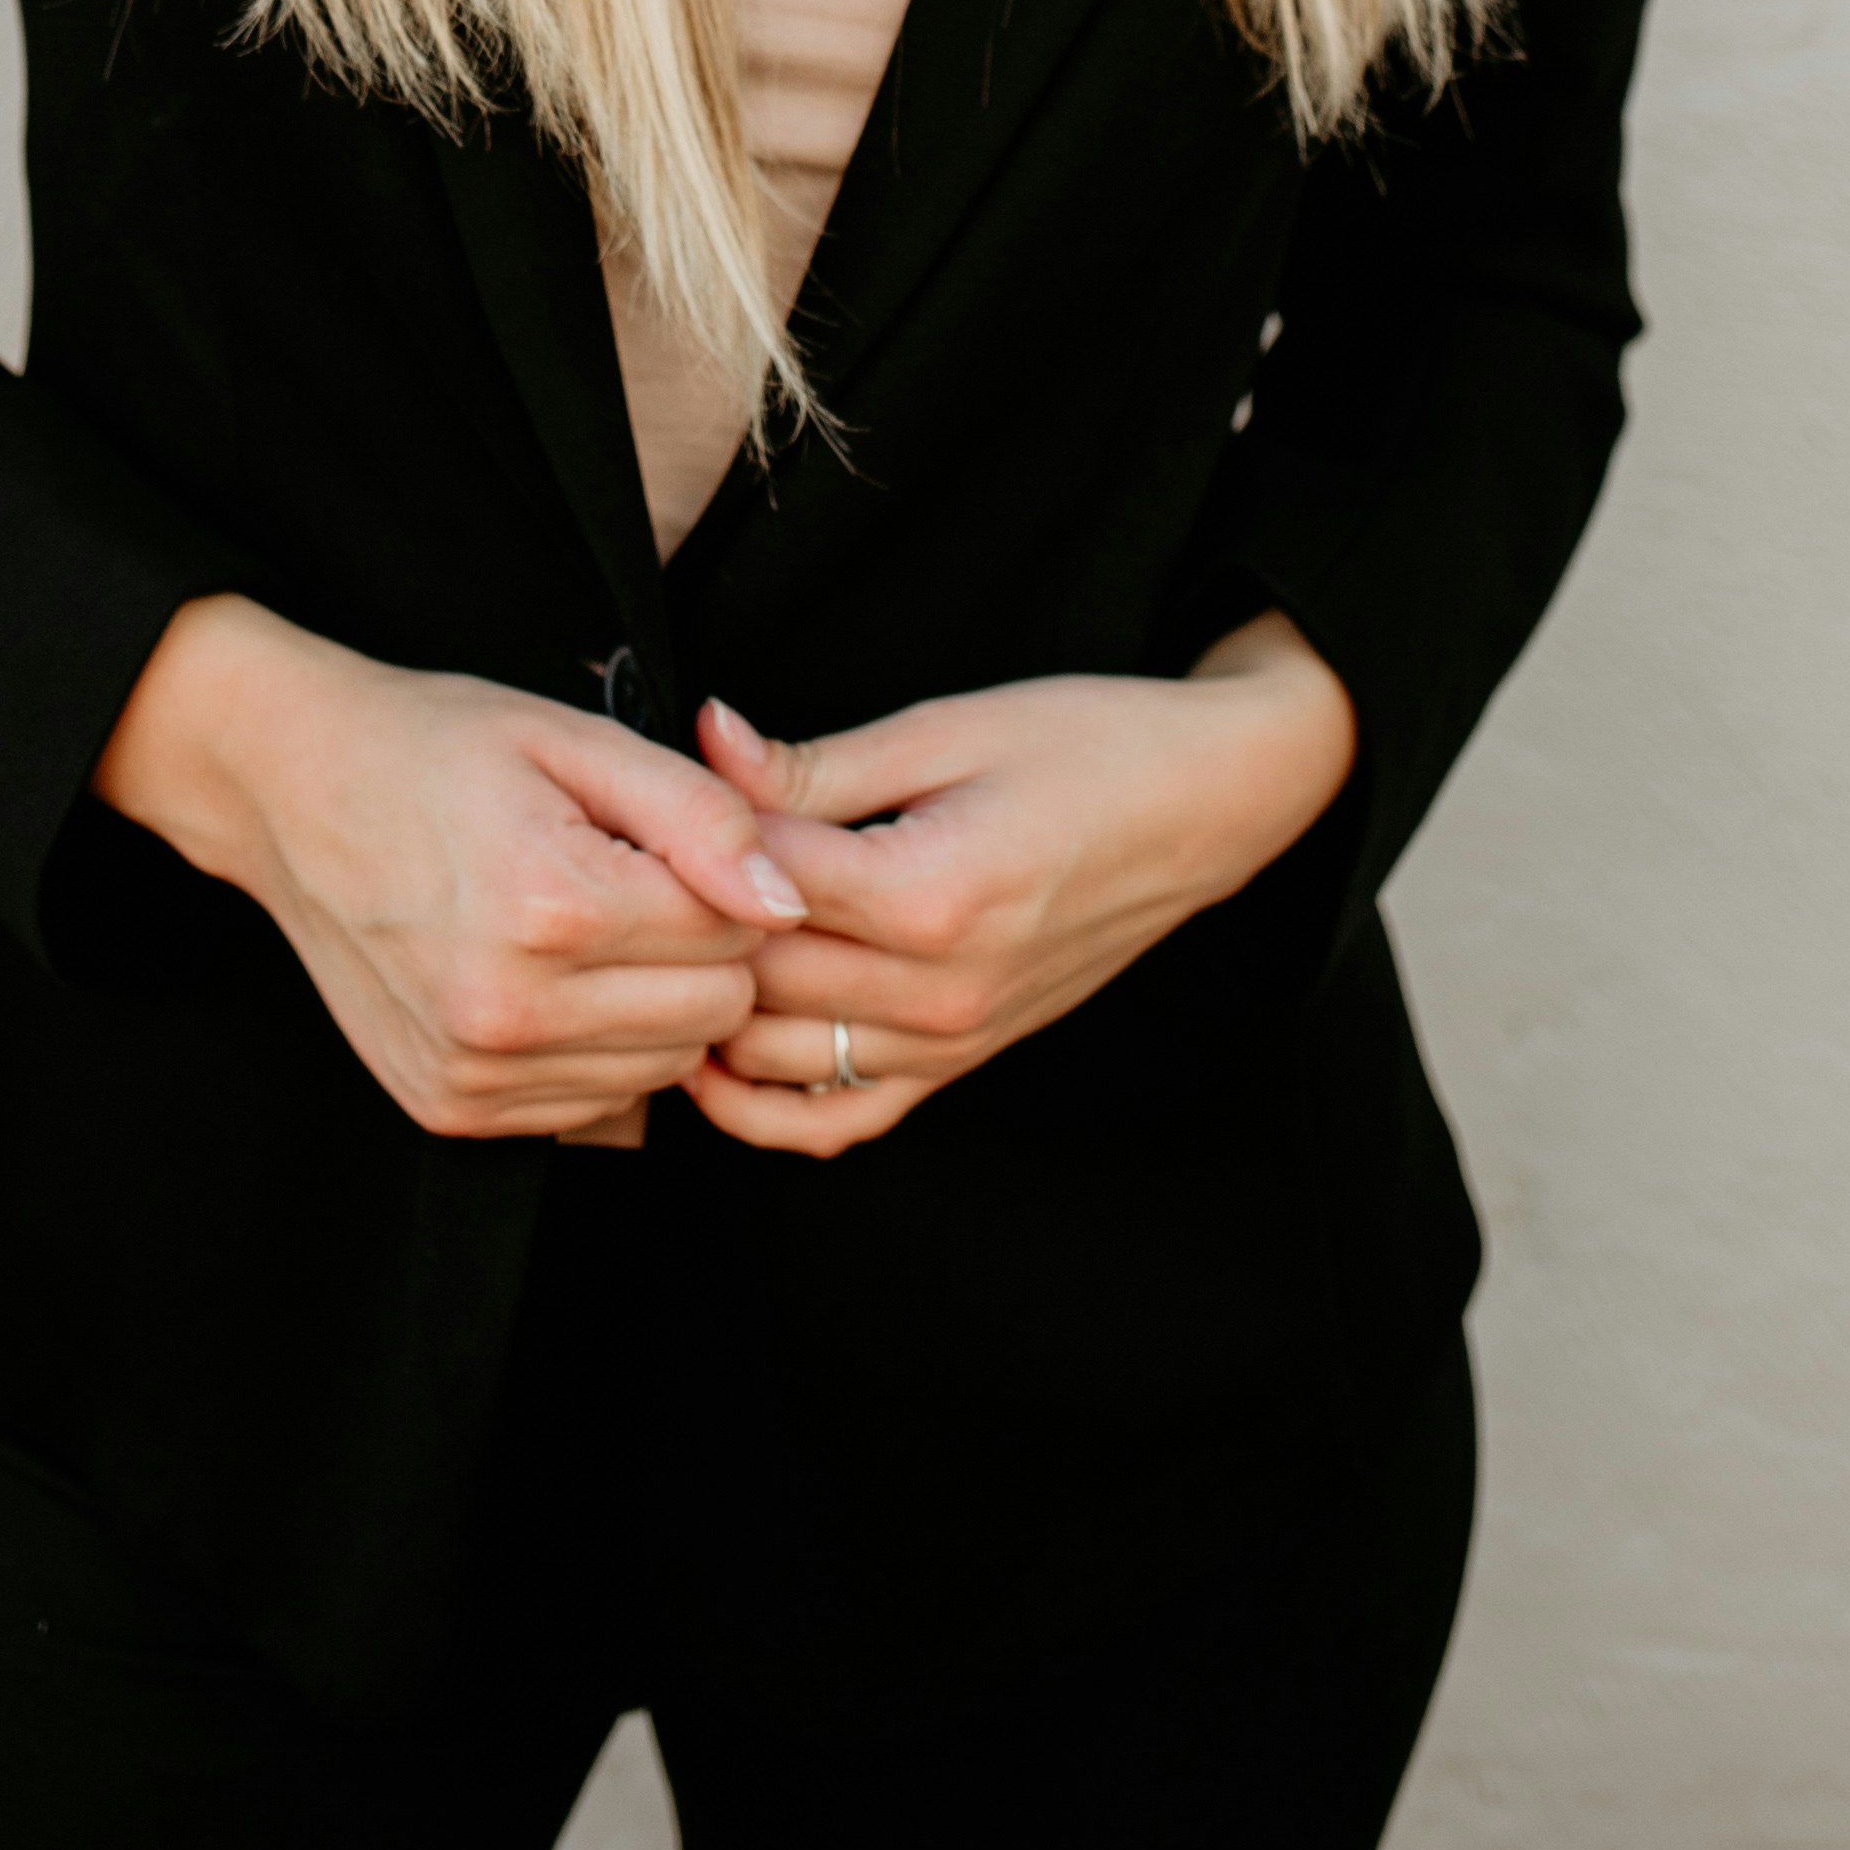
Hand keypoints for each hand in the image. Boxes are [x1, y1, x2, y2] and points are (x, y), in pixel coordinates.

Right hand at [94, 594, 806, 1141]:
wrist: (293, 792)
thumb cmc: (440, 748)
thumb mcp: (576, 739)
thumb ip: (700, 814)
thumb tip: (787, 901)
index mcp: (551, 906)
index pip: (734, 934)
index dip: (726, 879)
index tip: (673, 841)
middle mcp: (509, 1011)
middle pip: (710, 1015)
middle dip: (703, 948)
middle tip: (639, 882)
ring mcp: (474, 1074)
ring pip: (661, 1071)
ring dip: (653, 1004)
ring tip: (591, 926)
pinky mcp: (451, 1109)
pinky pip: (592, 1105)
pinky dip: (596, 1048)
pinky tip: (550, 978)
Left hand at [682, 612, 1359, 1156]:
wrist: (1201, 806)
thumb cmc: (1085, 746)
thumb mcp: (944, 728)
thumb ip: (813, 765)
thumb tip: (705, 742)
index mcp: (931, 894)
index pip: (759, 887)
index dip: (695, 837)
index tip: (663, 794)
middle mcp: (940, 992)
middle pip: (755, 979)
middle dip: (689, 925)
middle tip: (648, 867)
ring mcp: (953, 1042)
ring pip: (776, 1062)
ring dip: (711, 1010)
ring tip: (668, 946)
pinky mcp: (961, 1064)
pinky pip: (840, 1121)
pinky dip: (765, 1104)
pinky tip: (721, 1047)